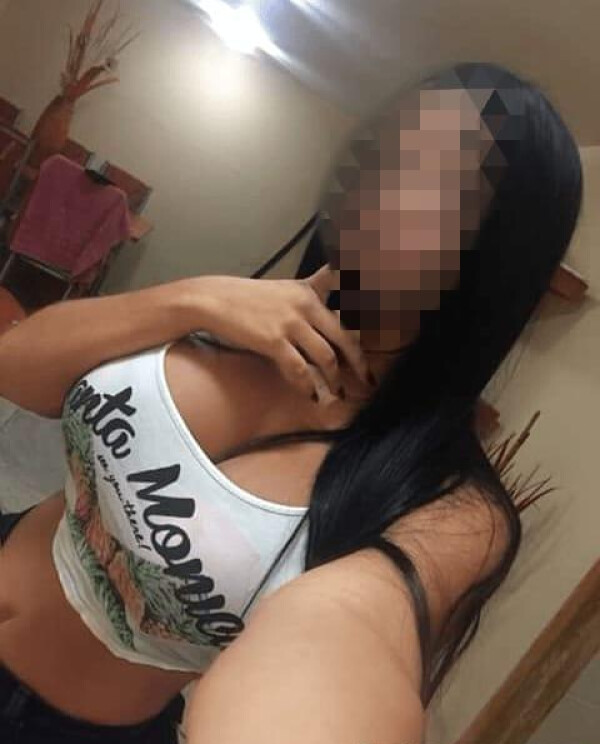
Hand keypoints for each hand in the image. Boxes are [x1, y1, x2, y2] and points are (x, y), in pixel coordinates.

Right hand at [195, 266, 370, 400]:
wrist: (213, 300)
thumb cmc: (248, 298)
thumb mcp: (285, 289)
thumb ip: (312, 292)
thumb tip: (335, 296)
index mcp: (309, 292)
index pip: (348, 296)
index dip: (371, 307)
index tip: (392, 321)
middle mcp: (305, 305)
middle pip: (344, 337)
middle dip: (359, 363)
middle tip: (367, 381)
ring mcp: (290, 322)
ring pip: (325, 356)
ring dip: (334, 379)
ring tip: (338, 394)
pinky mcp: (273, 340)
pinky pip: (298, 368)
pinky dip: (307, 385)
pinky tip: (311, 395)